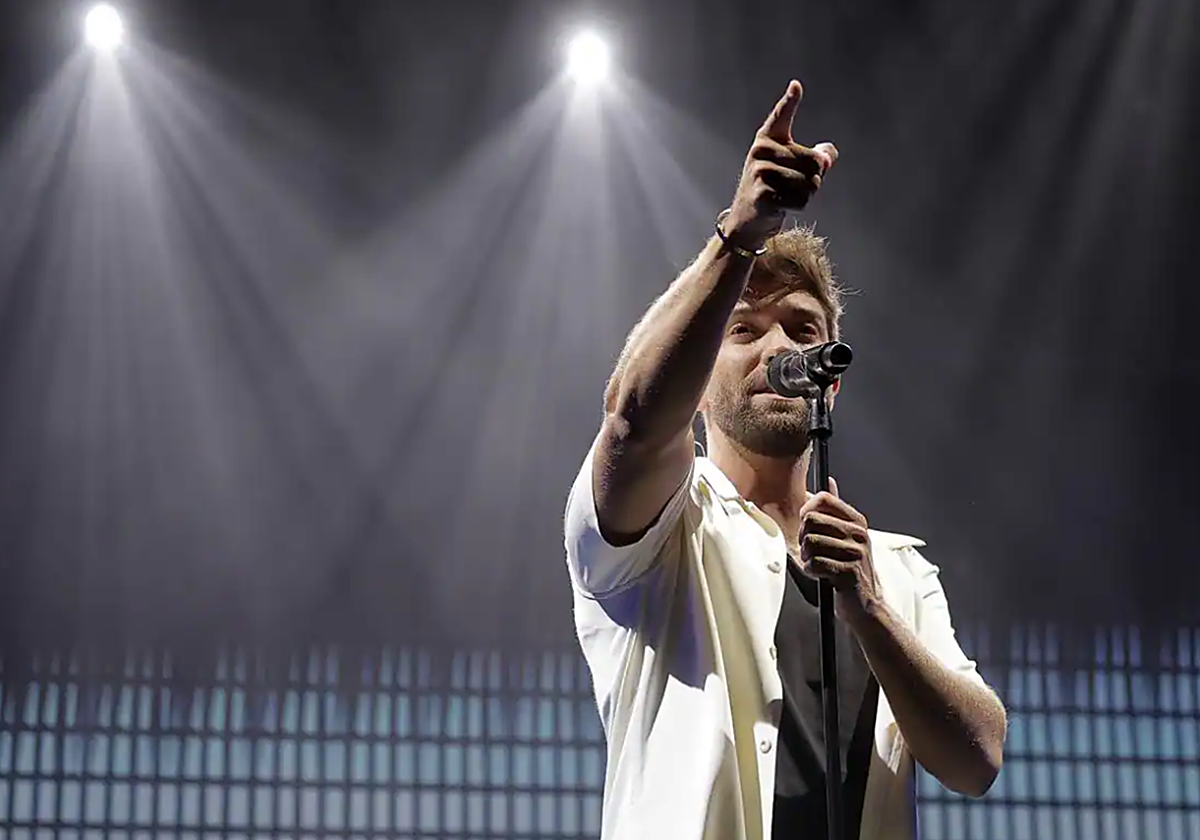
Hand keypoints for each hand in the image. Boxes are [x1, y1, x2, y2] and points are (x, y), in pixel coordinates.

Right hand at [724, 80, 837, 246]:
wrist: (746, 220)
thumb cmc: (773, 189)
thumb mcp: (792, 168)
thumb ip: (816, 157)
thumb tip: (828, 156)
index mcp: (767, 140)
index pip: (780, 117)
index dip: (789, 102)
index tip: (796, 86)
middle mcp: (761, 152)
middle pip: (815, 162)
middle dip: (814, 179)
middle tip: (792, 187)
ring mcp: (760, 172)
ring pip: (810, 183)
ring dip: (805, 195)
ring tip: (784, 197)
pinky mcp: (762, 194)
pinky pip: (800, 199)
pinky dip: (797, 207)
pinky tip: (780, 207)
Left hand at [795, 477, 879, 621]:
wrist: (866, 606)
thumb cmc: (850, 570)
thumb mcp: (848, 537)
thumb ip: (836, 511)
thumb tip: (829, 482)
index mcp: (857, 521)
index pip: (823, 499)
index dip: (807, 511)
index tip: (808, 527)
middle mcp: (859, 533)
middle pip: (811, 520)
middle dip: (803, 538)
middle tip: (812, 551)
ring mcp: (856, 552)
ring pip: (810, 542)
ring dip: (807, 557)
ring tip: (818, 565)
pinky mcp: (849, 571)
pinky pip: (815, 563)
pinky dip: (812, 571)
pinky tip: (822, 576)